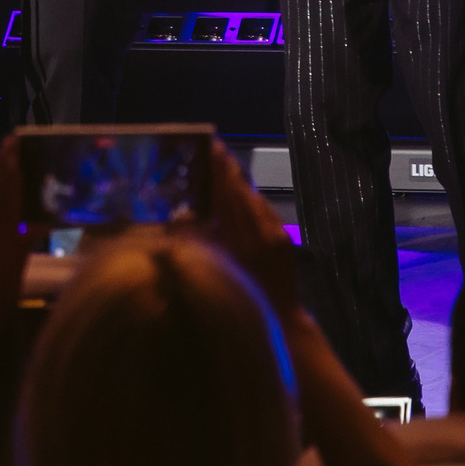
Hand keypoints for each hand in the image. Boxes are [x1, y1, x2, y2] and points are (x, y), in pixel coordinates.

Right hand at [200, 143, 299, 320]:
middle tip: (217, 149)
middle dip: (229, 170)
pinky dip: (252, 201)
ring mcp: (277, 234)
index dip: (220, 171)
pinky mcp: (285, 238)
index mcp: (240, 242)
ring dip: (240, 183)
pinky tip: (243, 195)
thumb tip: (179, 217)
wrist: (281, 317)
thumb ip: (196, 242)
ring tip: (226, 166)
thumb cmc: (240, 298)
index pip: (228, 196)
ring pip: (255, 199)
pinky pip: (265, 211)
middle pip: (242, 192)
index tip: (213, 147)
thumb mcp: (214, 270)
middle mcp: (261, 234)